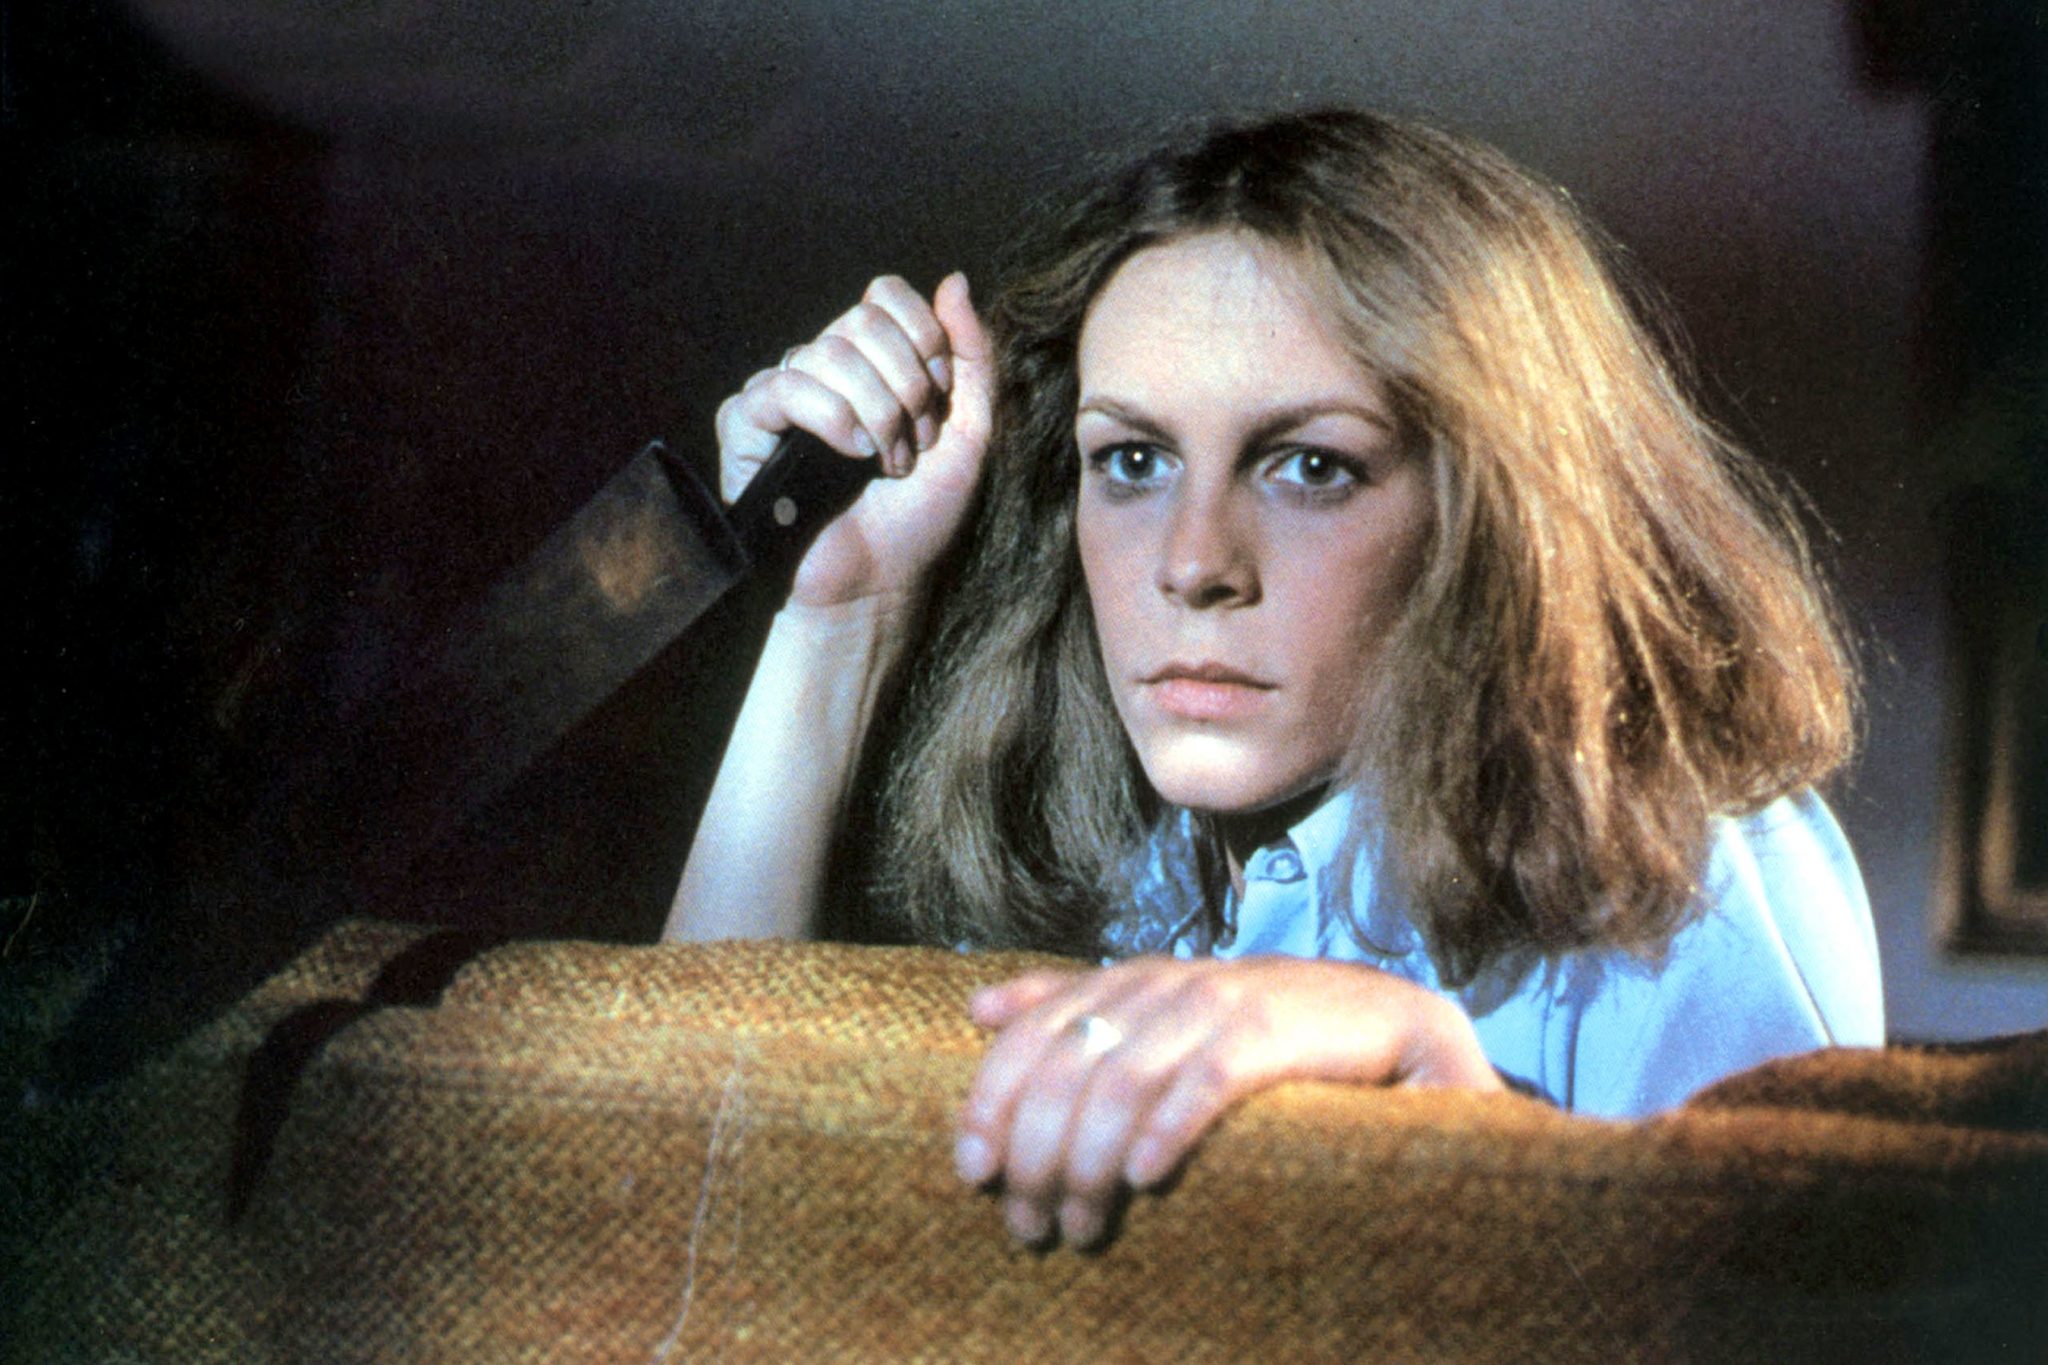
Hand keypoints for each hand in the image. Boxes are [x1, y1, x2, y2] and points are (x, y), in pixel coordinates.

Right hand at [715, 272, 991, 609]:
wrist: (877, 584)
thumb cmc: (919, 519)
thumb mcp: (972, 433)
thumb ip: (973, 356)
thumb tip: (954, 280)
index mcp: (873, 364)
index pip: (883, 295)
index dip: (920, 336)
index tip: (938, 395)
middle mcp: (823, 370)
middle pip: (860, 320)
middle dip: (904, 385)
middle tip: (913, 443)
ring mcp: (783, 394)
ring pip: (826, 352)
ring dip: (874, 414)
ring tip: (882, 464)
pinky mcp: (747, 425)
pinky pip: (780, 386)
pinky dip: (828, 418)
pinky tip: (847, 456)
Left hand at [953, 955, 1501, 1248]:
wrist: (1379, 1018)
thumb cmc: (1255, 1031)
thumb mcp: (1157, 1011)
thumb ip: (1072, 1005)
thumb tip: (975, 1008)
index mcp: (1126, 983)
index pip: (1031, 1035)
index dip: (990, 1100)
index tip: (972, 1171)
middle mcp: (1161, 987)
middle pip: (1065, 1069)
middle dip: (1035, 1155)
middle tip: (1029, 1226)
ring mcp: (1215, 1005)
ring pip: (1121, 1082)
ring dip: (1089, 1164)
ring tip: (1081, 1227)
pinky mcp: (1269, 1035)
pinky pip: (1203, 1081)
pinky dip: (1168, 1129)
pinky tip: (1146, 1177)